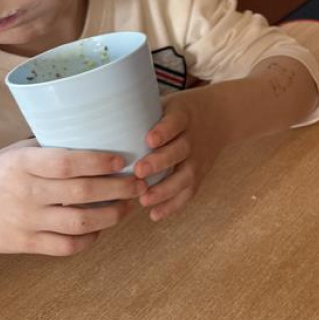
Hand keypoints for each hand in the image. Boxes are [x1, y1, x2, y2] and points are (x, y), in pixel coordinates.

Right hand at [0, 139, 144, 256]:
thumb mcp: (17, 152)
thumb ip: (51, 148)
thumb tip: (98, 133)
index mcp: (24, 165)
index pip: (67, 163)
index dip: (99, 162)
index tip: (123, 160)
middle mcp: (26, 193)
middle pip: (82, 193)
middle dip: (118, 189)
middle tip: (139, 184)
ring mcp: (26, 221)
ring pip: (80, 223)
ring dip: (112, 216)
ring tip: (128, 206)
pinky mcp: (25, 244)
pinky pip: (66, 246)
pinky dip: (89, 239)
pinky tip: (101, 228)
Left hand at [132, 86, 224, 221]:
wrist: (220, 117)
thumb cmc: (180, 113)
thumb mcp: (167, 105)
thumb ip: (142, 114)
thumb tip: (99, 122)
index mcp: (184, 116)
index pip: (175, 122)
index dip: (163, 131)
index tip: (148, 139)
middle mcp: (194, 138)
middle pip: (180, 150)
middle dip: (160, 162)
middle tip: (139, 172)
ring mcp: (199, 158)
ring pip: (186, 175)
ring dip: (166, 189)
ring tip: (144, 199)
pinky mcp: (201, 174)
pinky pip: (189, 192)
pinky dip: (173, 205)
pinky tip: (154, 215)